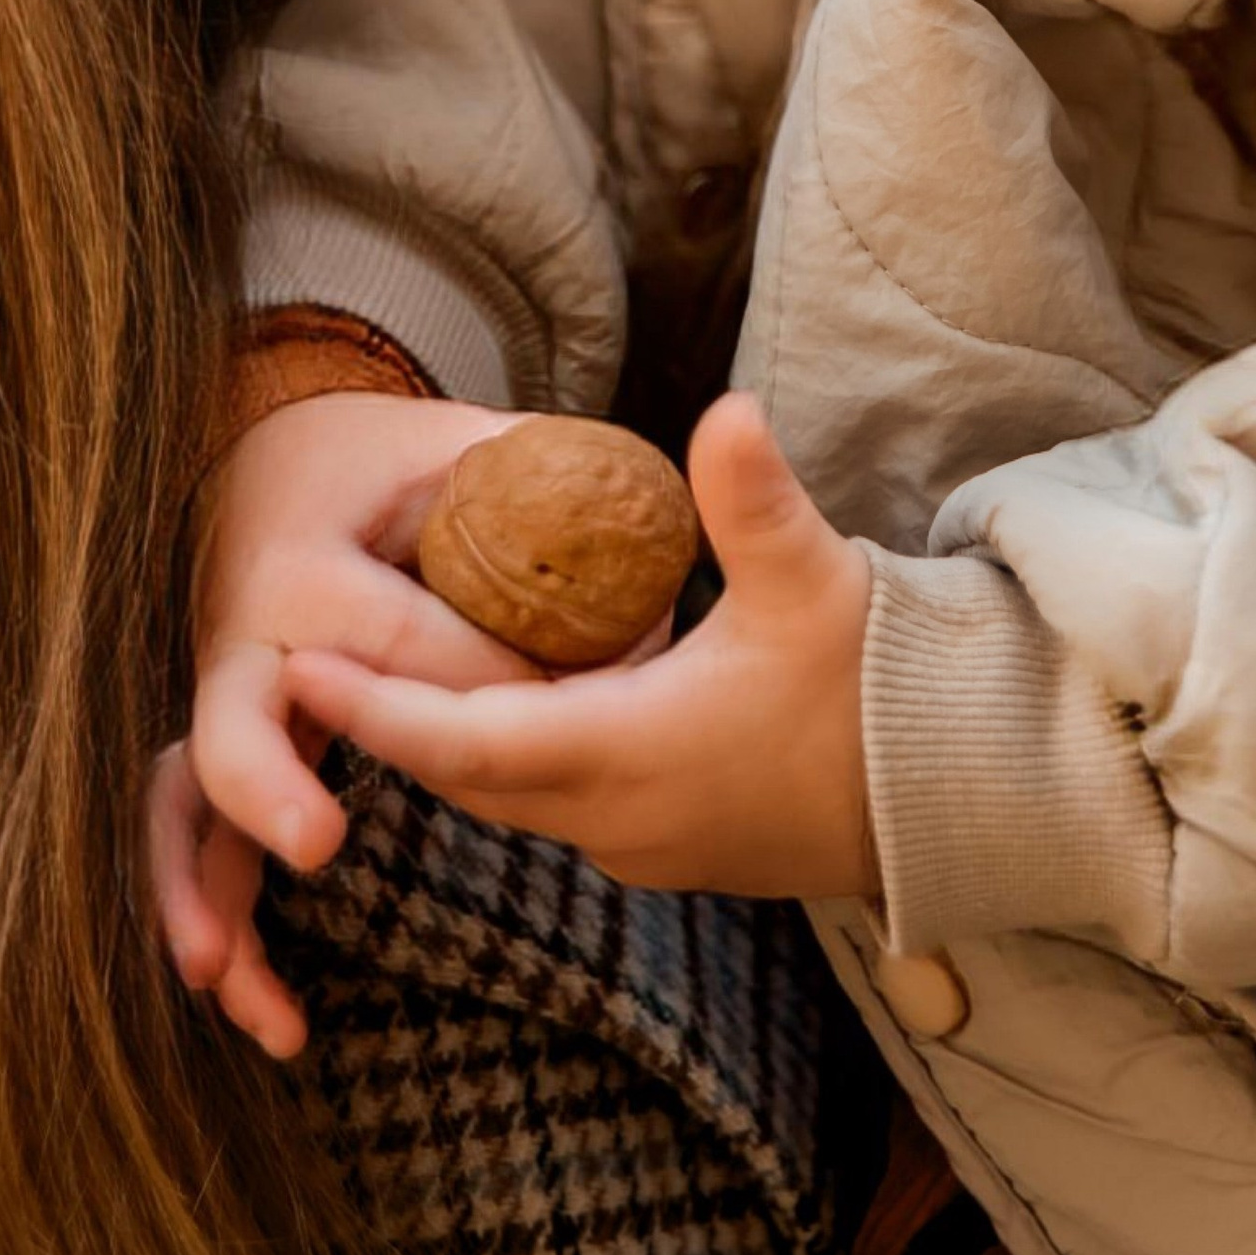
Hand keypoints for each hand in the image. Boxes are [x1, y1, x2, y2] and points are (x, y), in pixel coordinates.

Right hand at [152, 391, 544, 1056]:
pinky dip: (216, 921)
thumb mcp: (462, 449)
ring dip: (208, 898)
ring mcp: (225, 703)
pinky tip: (267, 1014)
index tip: (574, 700)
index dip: (493, 680)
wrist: (274, 458)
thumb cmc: (387, 463)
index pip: (407, 642)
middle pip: (239, 720)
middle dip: (270, 784)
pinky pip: (201, 843)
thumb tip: (683, 513)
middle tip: (319, 842)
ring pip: (190, 806)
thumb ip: (549, 480)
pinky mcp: (226, 751)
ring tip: (240, 989)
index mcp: (309, 563)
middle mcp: (246, 637)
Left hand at [284, 395, 875, 905]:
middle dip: (386, 719)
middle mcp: (617, 817)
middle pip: (466, 774)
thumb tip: (725, 409)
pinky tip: (495, 696)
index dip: (376, 708)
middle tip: (303, 658)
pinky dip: (507, 756)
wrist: (956, 796)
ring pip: (508, 794)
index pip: (467, 741)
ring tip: (376, 668)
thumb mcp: (814, 583)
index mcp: (631, 754)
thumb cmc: (881, 688)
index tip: (298, 666)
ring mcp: (642, 842)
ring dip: (445, 740)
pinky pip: (555, 804)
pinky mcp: (671, 845)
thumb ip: (755, 500)